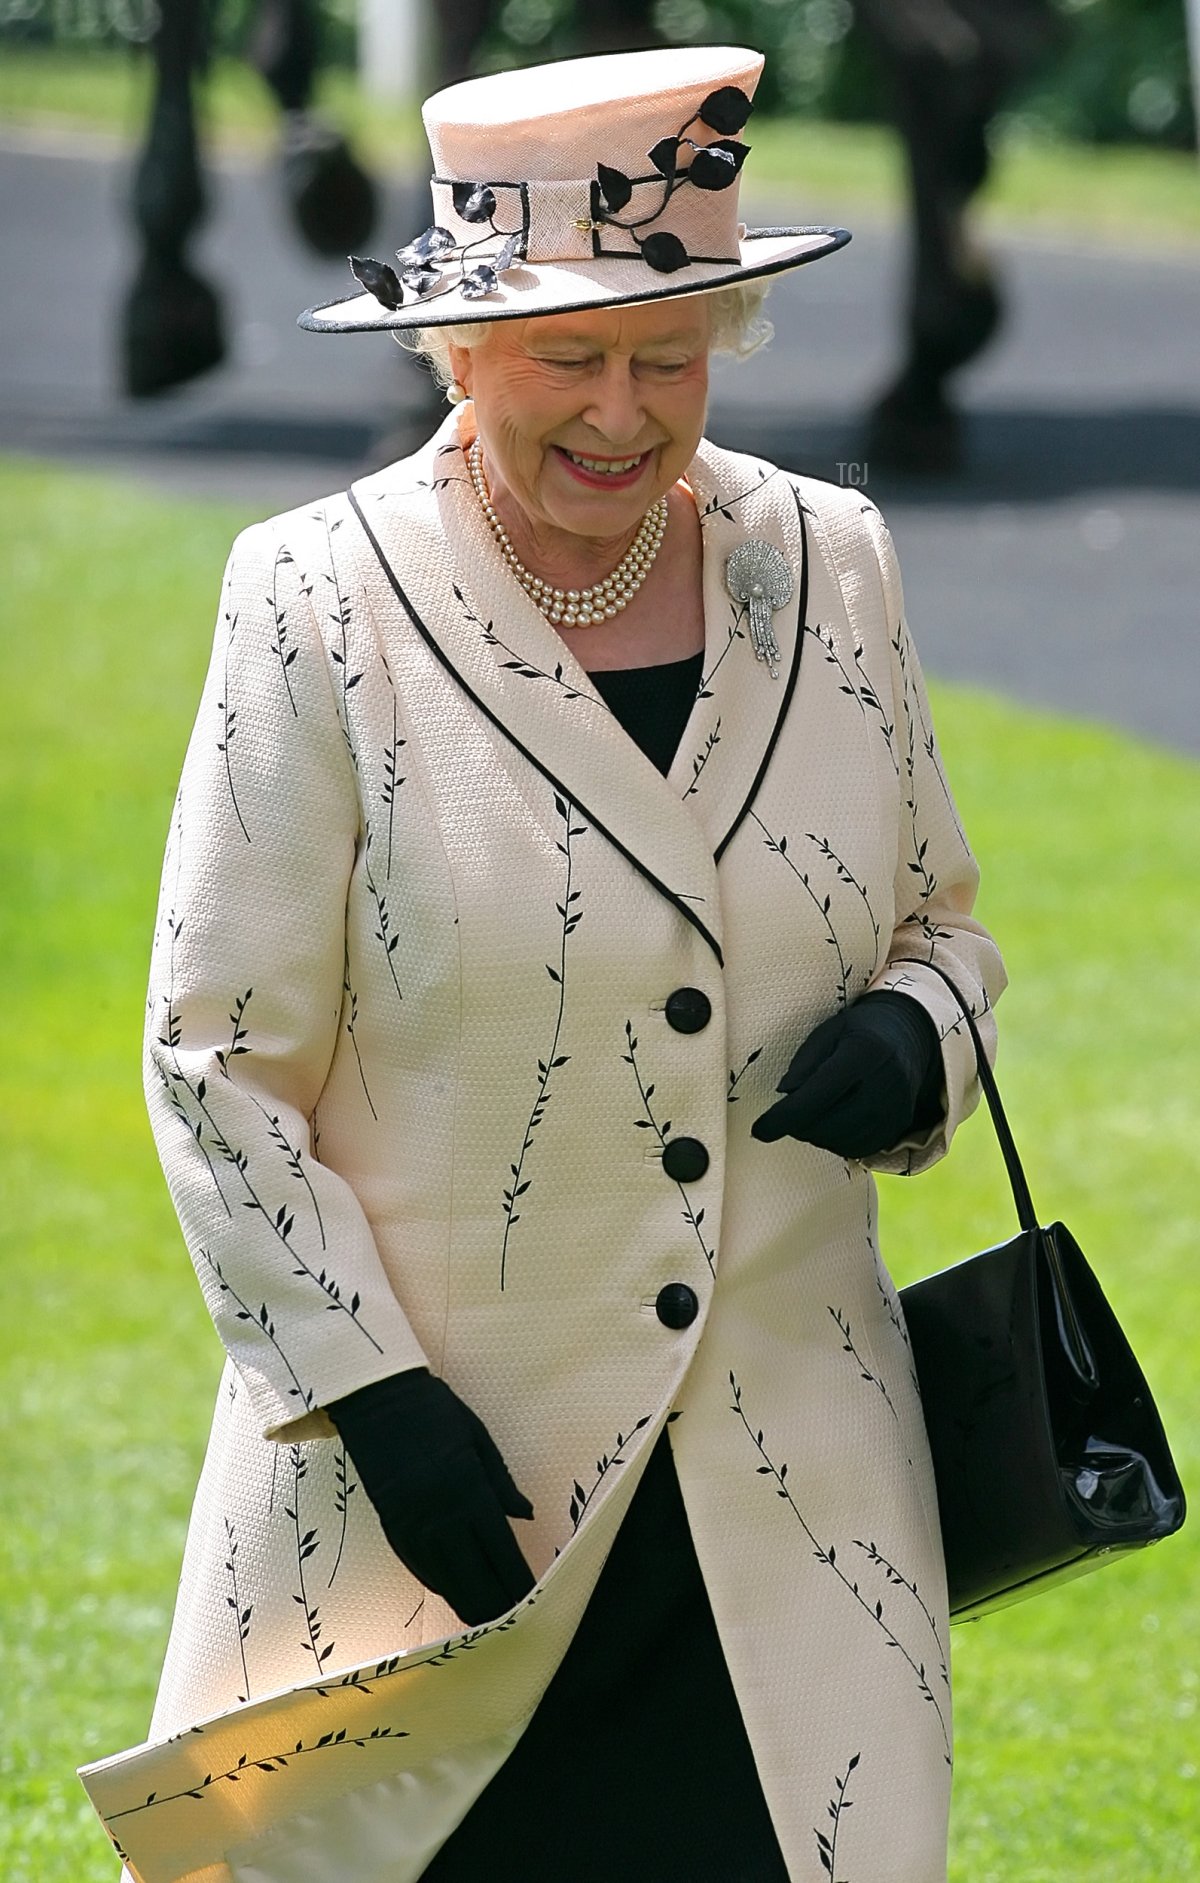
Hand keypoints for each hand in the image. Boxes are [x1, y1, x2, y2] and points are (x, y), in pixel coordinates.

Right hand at [328, 1368, 535, 1625]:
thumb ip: (502, 1481)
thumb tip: (526, 1515)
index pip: (500, 1549)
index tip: (534, 1596)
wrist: (375, 1400)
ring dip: (467, 1603)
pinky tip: (452, 1593)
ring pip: (445, 1580)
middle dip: (497, 1602)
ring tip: (488, 1620)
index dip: (518, 1579)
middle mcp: (441, 1514)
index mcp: (469, 1489)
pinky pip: (418, 1567)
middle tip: (516, 1618)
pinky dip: (439, 1585)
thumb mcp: (478, 1436)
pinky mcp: (391, 1526)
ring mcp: (412, 1524)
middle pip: (475, 1576)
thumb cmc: (433, 1411)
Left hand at [751, 991, 942, 1158]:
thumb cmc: (859, 1031)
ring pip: (840, 1142)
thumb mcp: (828, 1031)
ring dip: (815, 1135)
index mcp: (863, 1053)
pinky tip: (831, 1123)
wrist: (909, 1038)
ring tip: (811, 1113)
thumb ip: (805, 1062)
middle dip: (797, 1125)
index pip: (816, 1095)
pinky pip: (858, 1149)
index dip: (783, 1117)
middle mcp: (884, 1084)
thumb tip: (784, 1096)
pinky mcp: (898, 1126)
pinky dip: (836, 1142)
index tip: (758, 1130)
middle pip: (827, 1125)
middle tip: (787, 1113)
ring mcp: (895, 1109)